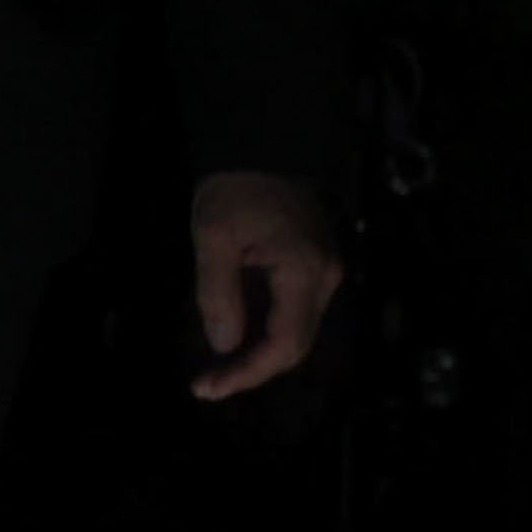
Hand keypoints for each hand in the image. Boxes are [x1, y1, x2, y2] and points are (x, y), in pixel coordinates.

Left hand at [187, 171, 342, 398]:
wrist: (262, 143)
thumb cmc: (234, 187)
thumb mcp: (213, 237)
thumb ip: (219, 294)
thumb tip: (225, 345)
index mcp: (303, 272)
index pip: (285, 344)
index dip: (248, 373)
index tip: (209, 387)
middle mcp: (324, 279)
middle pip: (295, 345)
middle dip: (251, 370)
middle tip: (207, 385)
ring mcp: (323, 272)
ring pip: (295, 331)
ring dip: (257, 354)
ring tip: (215, 370)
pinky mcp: (313, 266)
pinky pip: (292, 311)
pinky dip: (264, 331)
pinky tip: (234, 339)